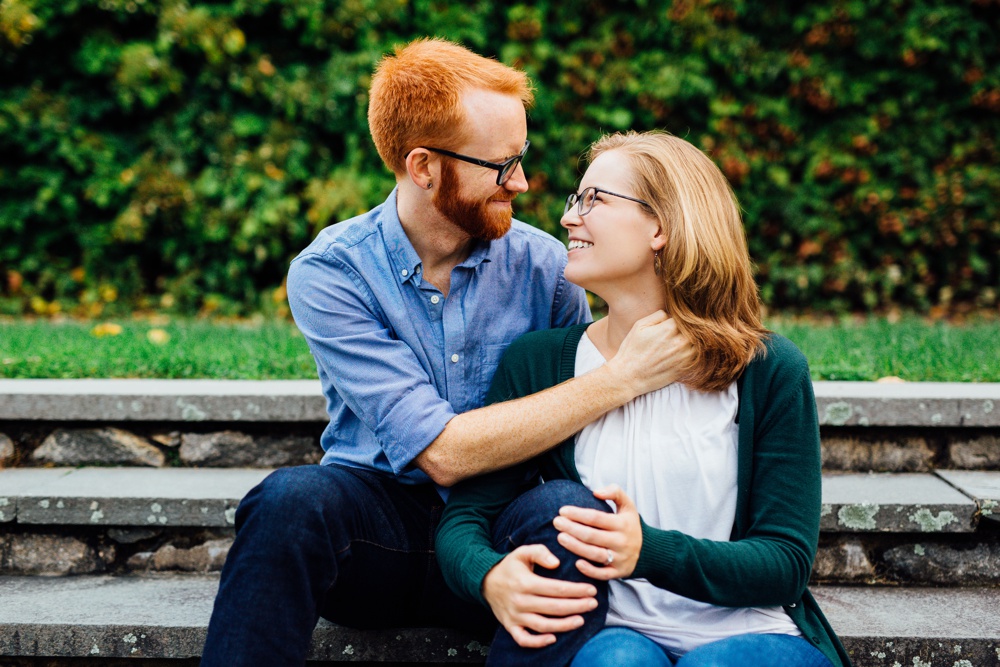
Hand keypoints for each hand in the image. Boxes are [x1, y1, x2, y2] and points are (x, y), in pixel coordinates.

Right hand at [481, 544, 598, 647]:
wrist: (486, 581)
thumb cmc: (510, 566)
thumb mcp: (522, 552)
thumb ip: (540, 552)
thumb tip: (556, 563)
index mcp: (525, 583)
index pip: (555, 589)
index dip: (575, 590)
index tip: (591, 589)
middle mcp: (520, 601)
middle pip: (553, 607)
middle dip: (576, 606)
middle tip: (593, 604)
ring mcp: (515, 616)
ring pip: (542, 625)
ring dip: (564, 625)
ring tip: (580, 620)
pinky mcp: (510, 626)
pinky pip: (524, 639)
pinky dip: (538, 642)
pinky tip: (554, 638)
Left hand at [554, 485, 641, 580]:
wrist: (648, 550)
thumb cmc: (630, 524)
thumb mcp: (628, 505)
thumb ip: (614, 492)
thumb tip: (596, 491)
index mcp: (622, 524)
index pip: (596, 518)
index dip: (578, 514)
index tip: (562, 510)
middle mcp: (621, 542)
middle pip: (592, 536)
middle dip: (572, 529)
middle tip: (556, 522)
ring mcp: (620, 558)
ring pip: (595, 554)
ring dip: (576, 547)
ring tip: (560, 538)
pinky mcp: (618, 572)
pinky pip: (603, 574)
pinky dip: (590, 570)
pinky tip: (576, 563)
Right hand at [606, 311, 693, 398]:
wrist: (630, 377)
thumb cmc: (632, 350)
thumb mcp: (639, 326)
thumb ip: (658, 315)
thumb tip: (671, 314)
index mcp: (668, 328)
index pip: (682, 316)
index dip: (675, 319)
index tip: (668, 325)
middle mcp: (680, 341)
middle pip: (692, 328)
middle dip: (684, 329)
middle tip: (671, 335)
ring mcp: (685, 355)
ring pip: (696, 340)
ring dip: (689, 340)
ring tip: (674, 344)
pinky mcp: (686, 367)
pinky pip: (696, 354)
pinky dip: (691, 351)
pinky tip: (678, 353)